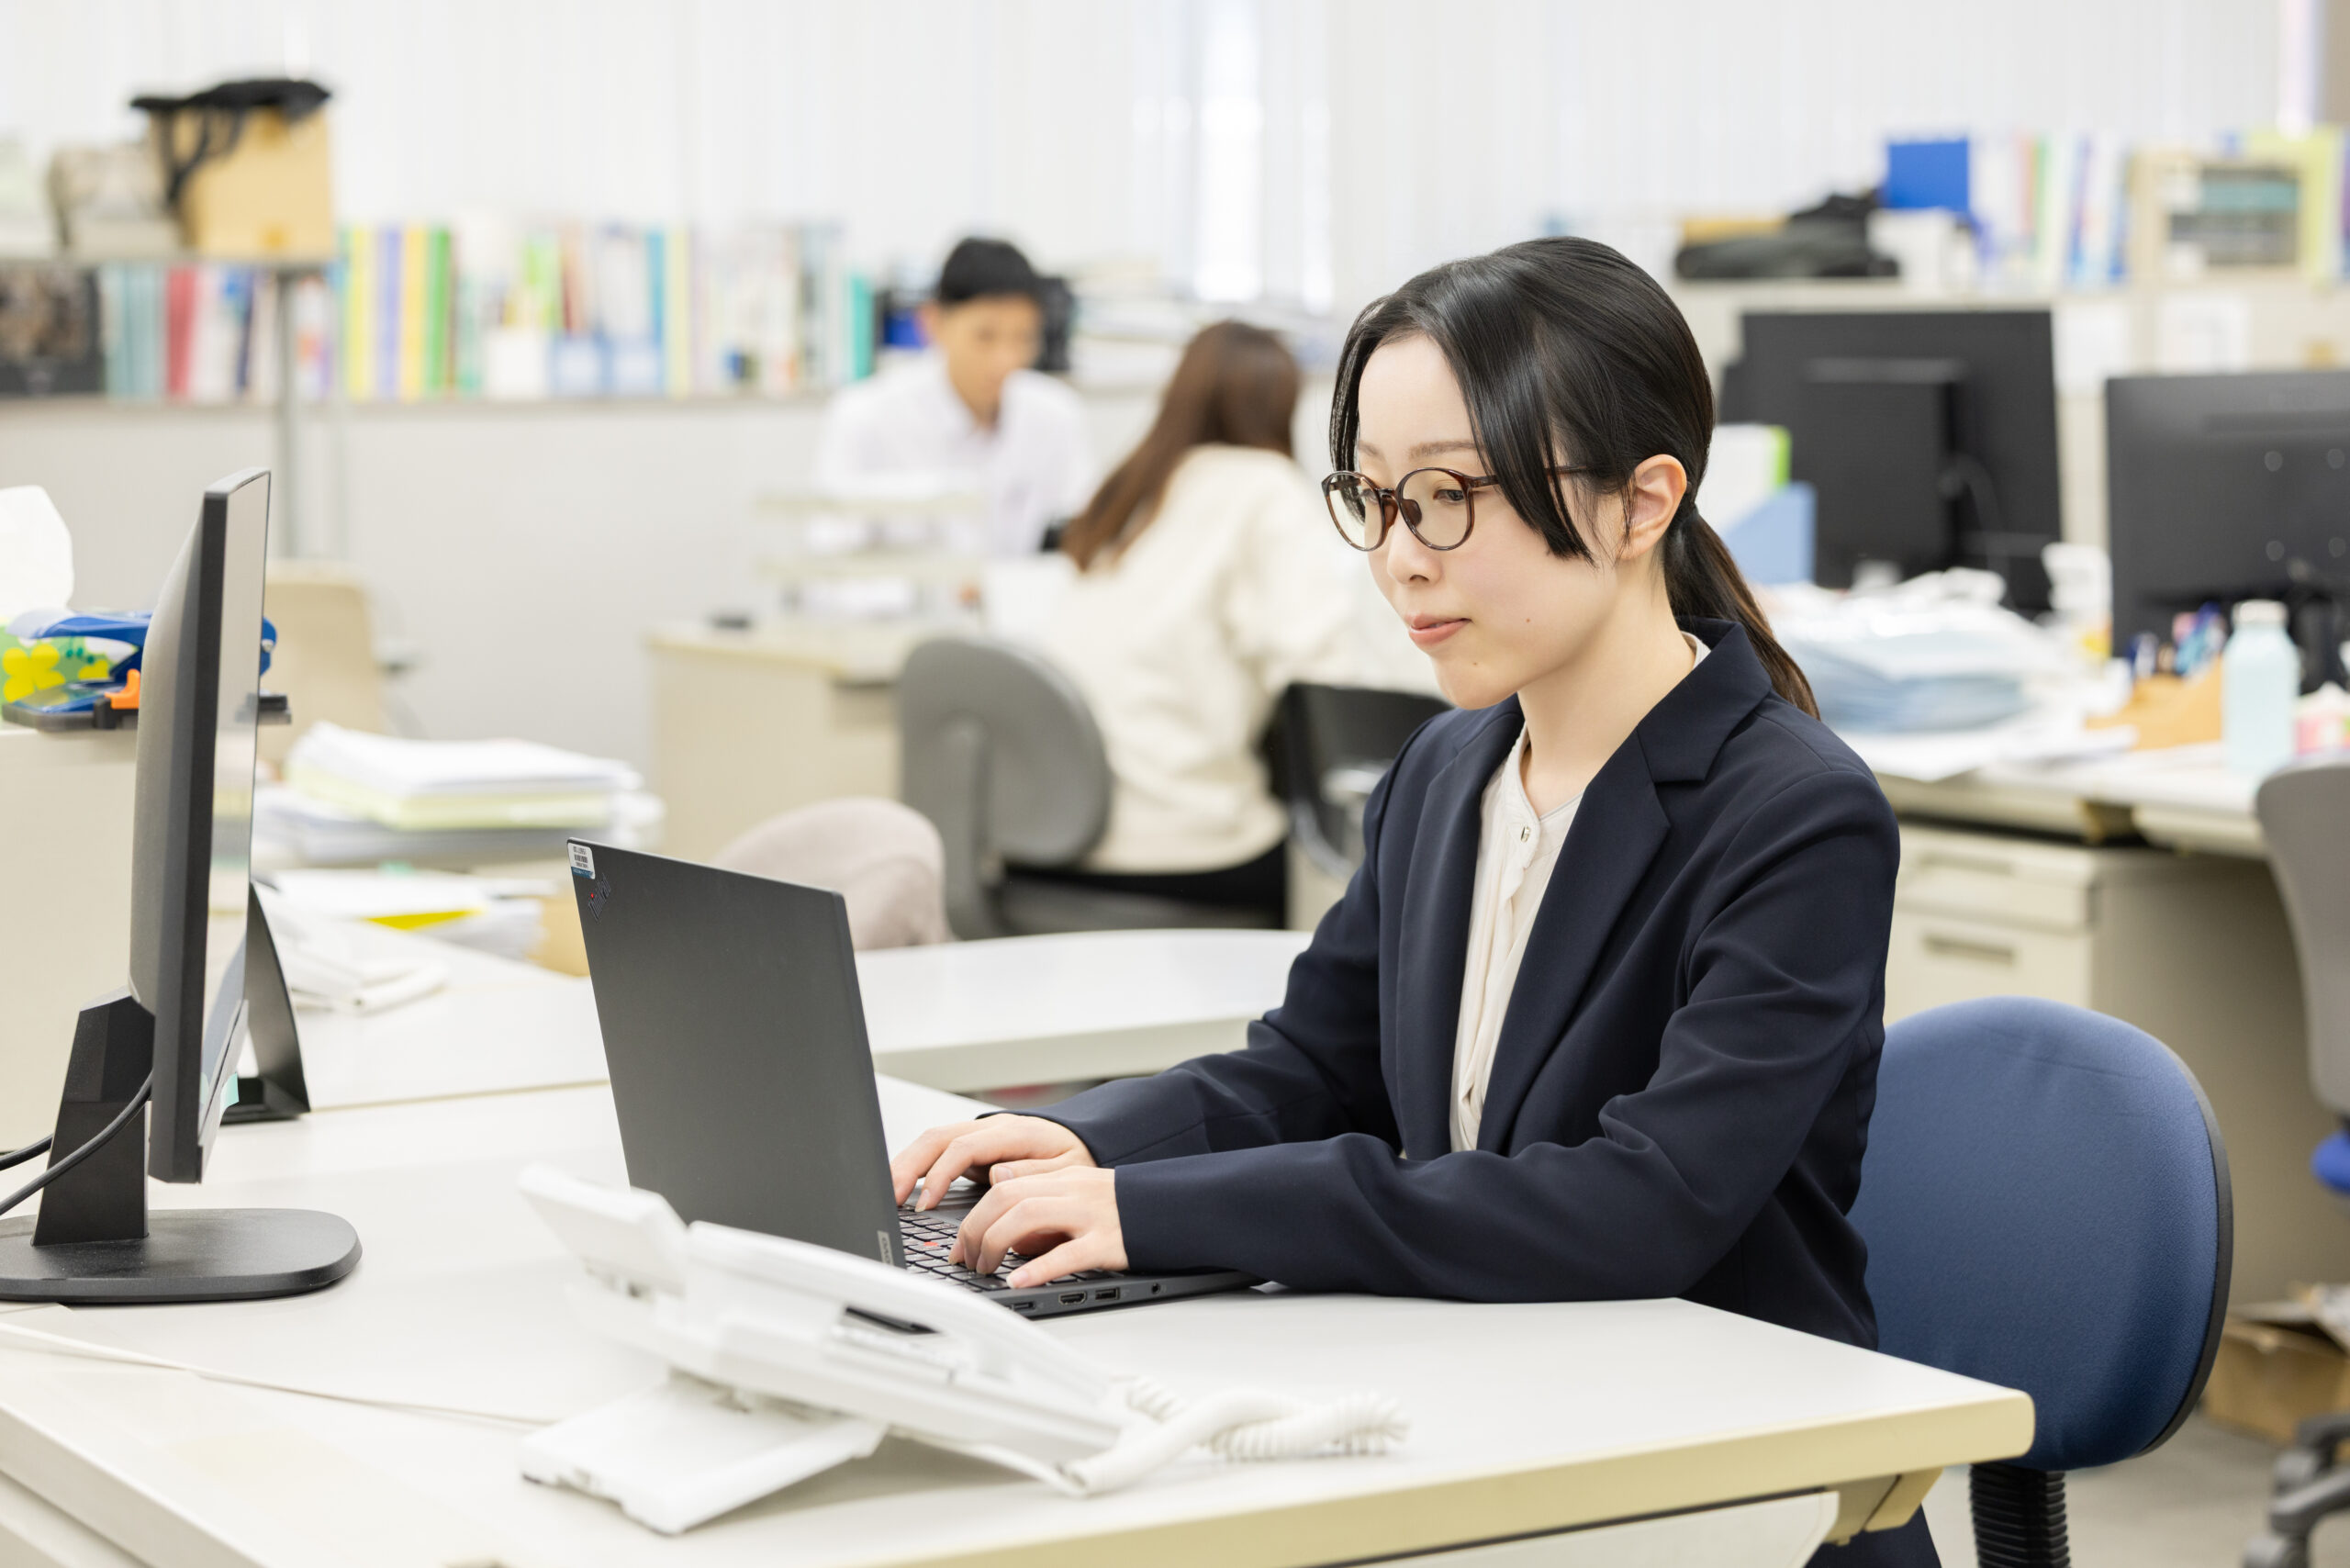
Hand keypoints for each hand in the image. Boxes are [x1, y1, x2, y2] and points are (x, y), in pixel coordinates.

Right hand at [888, 1116, 1096, 1208]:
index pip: (964, 1147)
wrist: (1083, 1142)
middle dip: (908, 1167)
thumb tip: (997, 1177)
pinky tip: (902, 1187)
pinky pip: (936, 1152)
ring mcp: (978, 1136)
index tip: (926, 1204)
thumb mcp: (1067, 1170)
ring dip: (905, 1166)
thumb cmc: (1076, 1158)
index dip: (940, 1175)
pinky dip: (916, 1167)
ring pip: (930, 1142)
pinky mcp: (972, 1148)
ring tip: (887, 1195)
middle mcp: (990, 1129)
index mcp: (1012, 1132)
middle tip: (891, 1199)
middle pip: (936, 1138)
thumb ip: (1034, 1174)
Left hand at [951, 1166, 1125, 1287]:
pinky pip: (1066, 1254)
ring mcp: (1090, 1216)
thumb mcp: (1080, 1190)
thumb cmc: (1127, 1207)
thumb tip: (998, 1191)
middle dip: (976, 1231)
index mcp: (1063, 1178)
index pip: (1003, 1186)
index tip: (959, 1246)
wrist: (1177, 1208)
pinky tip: (1017, 1281)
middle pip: (1007, 1198)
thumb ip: (1041, 1189)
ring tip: (985, 1270)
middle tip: (967, 1262)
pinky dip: (1036, 1268)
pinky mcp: (1108, 1243)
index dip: (972, 1218)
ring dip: (995, 1244)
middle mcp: (1072, 1191)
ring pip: (1027, 1216)